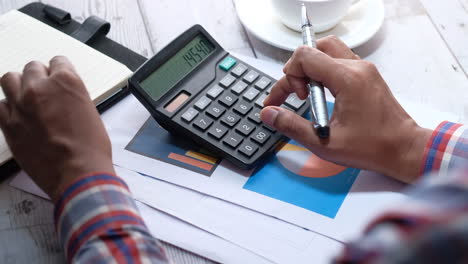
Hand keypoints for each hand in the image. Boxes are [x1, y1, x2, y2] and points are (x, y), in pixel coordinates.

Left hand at [0, 56, 114, 200]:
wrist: (78, 173)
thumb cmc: (90, 148)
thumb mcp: (90, 113)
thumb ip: (73, 98)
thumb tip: (63, 98)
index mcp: (67, 82)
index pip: (58, 61)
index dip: (60, 71)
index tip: (59, 78)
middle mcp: (41, 88)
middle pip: (32, 67)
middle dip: (39, 77)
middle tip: (45, 91)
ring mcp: (21, 105)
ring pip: (9, 79)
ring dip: (19, 85)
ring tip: (26, 98)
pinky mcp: (9, 124)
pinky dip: (7, 108)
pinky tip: (17, 115)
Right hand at [261, 36, 431, 182]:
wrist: (403, 149)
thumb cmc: (372, 147)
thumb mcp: (324, 142)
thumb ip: (291, 126)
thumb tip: (269, 113)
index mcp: (347, 79)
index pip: (306, 57)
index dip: (289, 76)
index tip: (290, 99)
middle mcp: (357, 68)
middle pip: (315, 48)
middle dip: (298, 69)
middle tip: (296, 95)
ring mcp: (364, 69)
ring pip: (327, 50)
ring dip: (311, 68)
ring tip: (308, 93)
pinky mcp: (366, 75)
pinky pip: (339, 61)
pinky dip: (324, 72)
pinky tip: (322, 93)